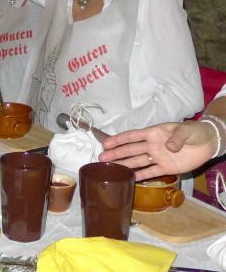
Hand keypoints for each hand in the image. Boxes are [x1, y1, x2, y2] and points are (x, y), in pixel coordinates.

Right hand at [98, 121, 216, 179]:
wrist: (207, 143)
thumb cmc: (194, 132)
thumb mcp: (185, 131)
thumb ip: (176, 138)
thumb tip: (168, 147)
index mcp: (154, 133)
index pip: (133, 136)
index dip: (119, 139)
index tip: (106, 143)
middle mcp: (152, 145)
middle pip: (131, 150)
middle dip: (116, 153)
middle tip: (101, 157)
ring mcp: (158, 157)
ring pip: (138, 161)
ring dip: (124, 164)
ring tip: (110, 168)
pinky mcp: (166, 168)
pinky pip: (151, 172)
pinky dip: (140, 175)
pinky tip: (129, 178)